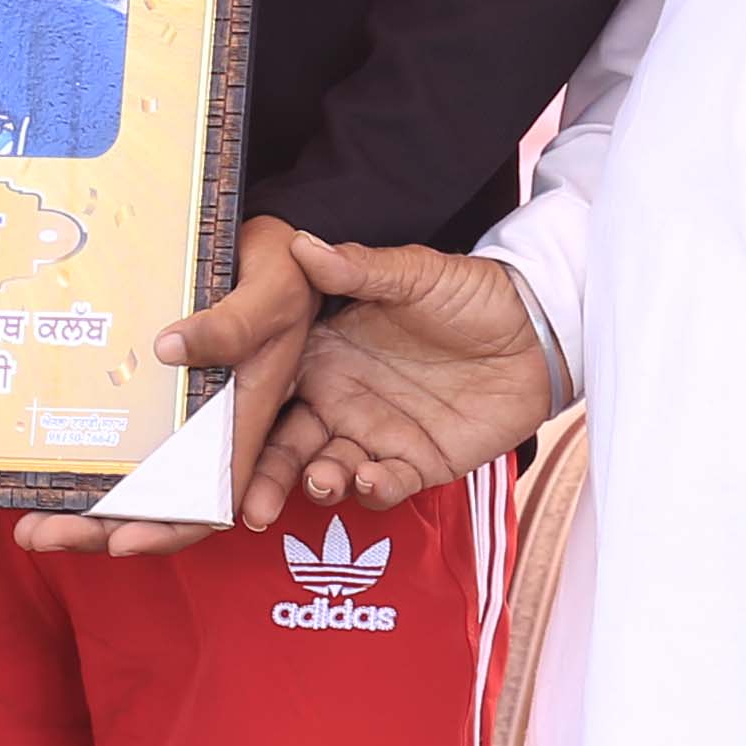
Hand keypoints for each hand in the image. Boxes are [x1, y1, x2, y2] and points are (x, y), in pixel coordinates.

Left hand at [17, 216, 316, 557]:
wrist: (273, 243)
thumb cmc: (285, 267)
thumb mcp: (271, 288)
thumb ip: (232, 323)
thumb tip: (168, 348)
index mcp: (247, 416)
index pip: (214, 496)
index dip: (171, 528)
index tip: (122, 540)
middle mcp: (211, 428)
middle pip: (160, 505)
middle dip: (102, 531)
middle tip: (40, 533)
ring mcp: (181, 414)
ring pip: (134, 484)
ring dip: (83, 512)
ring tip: (30, 524)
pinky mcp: (157, 394)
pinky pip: (122, 442)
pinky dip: (85, 466)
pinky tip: (40, 473)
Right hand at [255, 240, 554, 524]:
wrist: (539, 329)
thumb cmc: (470, 293)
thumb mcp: (415, 272)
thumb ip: (360, 268)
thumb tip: (303, 245)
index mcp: (323, 355)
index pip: (267, 390)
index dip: (236, 413)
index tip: (206, 433)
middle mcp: (339, 400)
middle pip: (285, 446)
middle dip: (262, 476)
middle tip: (245, 500)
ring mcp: (376, 434)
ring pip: (328, 471)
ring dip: (316, 483)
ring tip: (321, 479)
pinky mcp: (417, 463)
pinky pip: (384, 485)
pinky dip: (371, 487)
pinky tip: (368, 476)